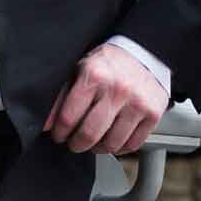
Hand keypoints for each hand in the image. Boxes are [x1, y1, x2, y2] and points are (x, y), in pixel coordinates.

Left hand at [44, 42, 168, 156]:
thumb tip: (47, 123)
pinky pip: (132, 145)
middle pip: (90, 134)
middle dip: (77, 143)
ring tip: (94, 140)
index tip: (58, 134)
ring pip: (111, 144)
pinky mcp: (153, 114)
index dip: (59, 131)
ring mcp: (137, 103)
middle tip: (74, 142)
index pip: (69, 117)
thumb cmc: (107, 62)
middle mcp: (117, 89)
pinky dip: (120, 148)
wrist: (142, 51)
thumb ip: (62, 94)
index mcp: (94, 75)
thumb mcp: (80, 69)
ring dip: (98, 148)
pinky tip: (112, 138)